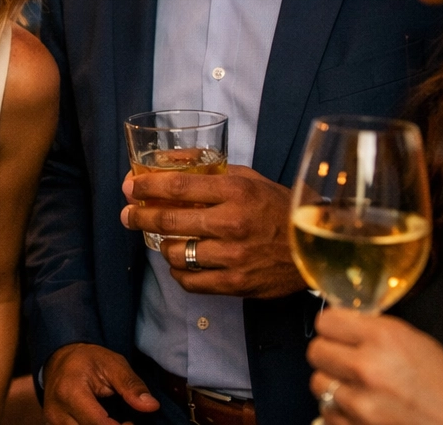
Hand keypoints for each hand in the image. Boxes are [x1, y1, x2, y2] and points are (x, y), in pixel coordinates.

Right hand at [42, 343, 161, 424]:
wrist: (59, 358)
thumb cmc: (88, 360)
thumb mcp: (113, 364)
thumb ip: (131, 386)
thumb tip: (152, 406)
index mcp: (70, 392)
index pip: (99, 424)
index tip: (132, 422)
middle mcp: (57, 411)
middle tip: (126, 422)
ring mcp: (53, 422)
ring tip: (113, 422)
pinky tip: (102, 423)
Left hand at [121, 166, 303, 298]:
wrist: (314, 246)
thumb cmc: (277, 207)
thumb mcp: (247, 177)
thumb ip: (207, 169)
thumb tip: (166, 159)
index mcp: (235, 191)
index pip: (177, 187)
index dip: (146, 187)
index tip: (130, 188)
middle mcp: (231, 223)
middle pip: (169, 221)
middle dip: (139, 217)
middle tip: (128, 215)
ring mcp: (233, 256)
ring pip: (176, 254)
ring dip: (163, 246)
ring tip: (164, 240)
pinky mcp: (236, 284)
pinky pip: (191, 281)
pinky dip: (179, 272)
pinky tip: (181, 263)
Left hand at [306, 308, 442, 424]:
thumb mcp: (423, 346)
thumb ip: (380, 334)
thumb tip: (349, 327)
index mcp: (386, 338)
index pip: (327, 320)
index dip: (333, 326)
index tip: (341, 332)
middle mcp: (368, 367)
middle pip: (316, 351)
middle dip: (330, 355)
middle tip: (347, 361)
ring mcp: (361, 404)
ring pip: (318, 384)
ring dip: (333, 385)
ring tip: (358, 390)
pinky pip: (328, 416)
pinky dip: (340, 414)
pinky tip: (362, 414)